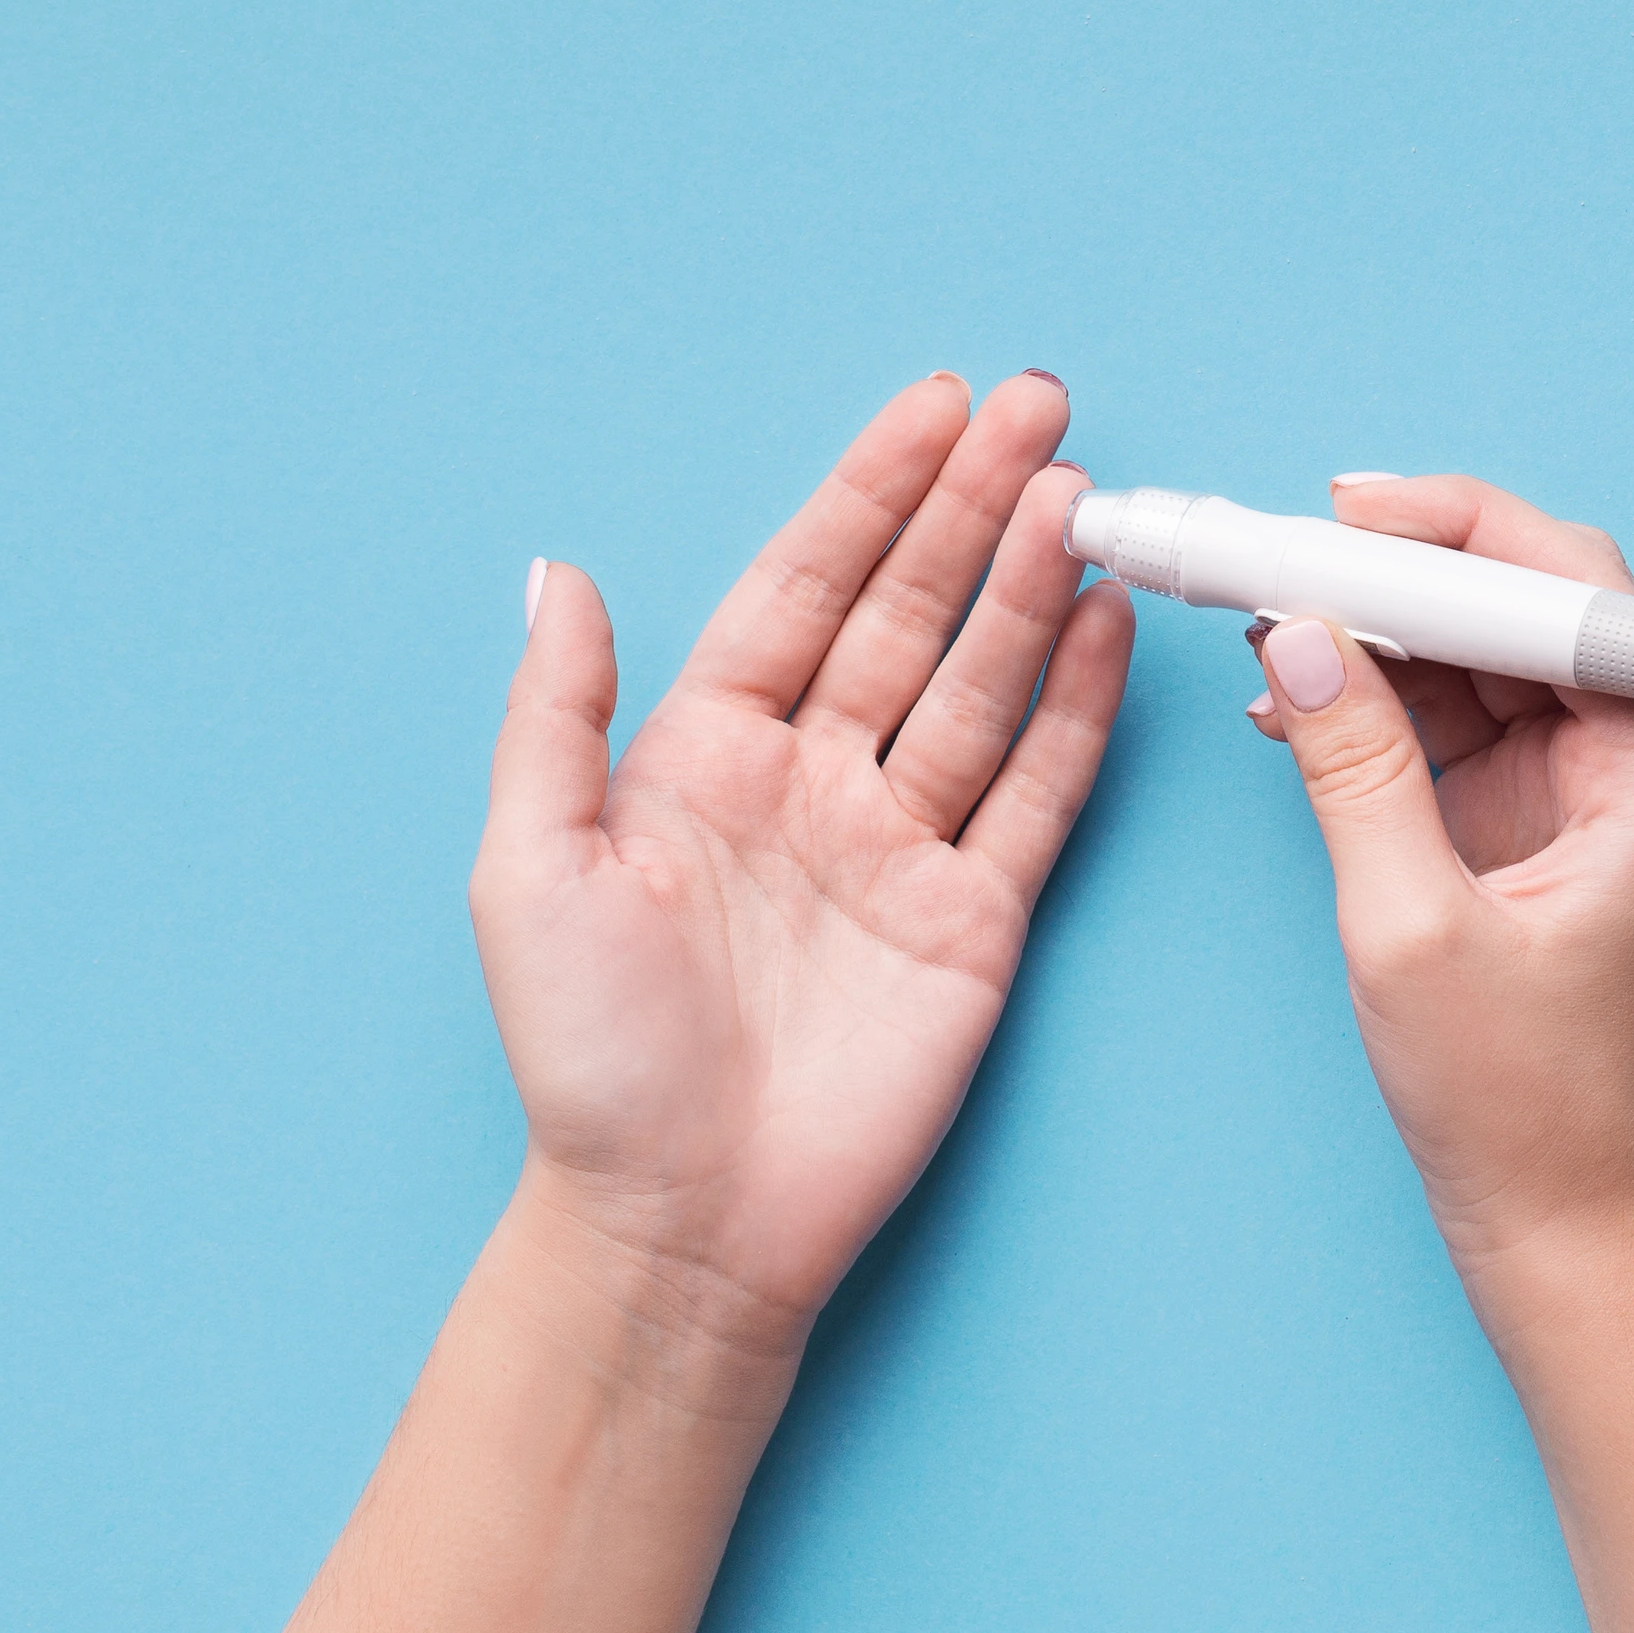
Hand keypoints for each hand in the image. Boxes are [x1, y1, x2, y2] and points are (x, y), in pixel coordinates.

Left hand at [479, 371, 1134, 1360]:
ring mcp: (900, 847)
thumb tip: (559, 572)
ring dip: (1031, 587)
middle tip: (1042, 408)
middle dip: (974, 506)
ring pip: (979, 684)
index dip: (870, 494)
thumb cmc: (591, 1060)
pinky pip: (1036, 792)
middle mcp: (812, 782)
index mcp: (704, 757)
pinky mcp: (975, 918)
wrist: (684, 1224)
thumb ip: (556, 716)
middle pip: (908, 612)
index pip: (805, 590)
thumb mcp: (528, 871)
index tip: (934, 409)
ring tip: (1086, 495)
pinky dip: (1075, 708)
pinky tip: (1105, 626)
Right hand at [1245, 476, 1633, 1280]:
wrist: (1557, 1223)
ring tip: (1262, 617)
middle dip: (1401, 571)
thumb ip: (1355, 767)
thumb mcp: (1409, 925)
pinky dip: (1379, 704)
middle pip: (1525, 608)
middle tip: (1282, 547)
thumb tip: (1294, 636)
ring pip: (1482, 658)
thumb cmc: (1516, 1098)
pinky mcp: (1536, 827)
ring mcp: (1588, 794)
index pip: (1569, 592)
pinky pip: (1459, 724)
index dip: (1456, 532)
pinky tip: (1292, 701)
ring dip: (1376, 635)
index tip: (1345, 509)